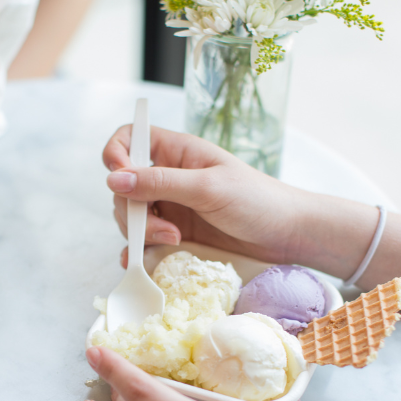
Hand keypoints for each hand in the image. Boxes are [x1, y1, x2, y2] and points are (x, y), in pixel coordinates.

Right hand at [102, 126, 308, 266]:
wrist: (286, 236)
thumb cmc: (256, 200)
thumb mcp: (207, 187)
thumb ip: (160, 182)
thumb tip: (114, 179)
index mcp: (176, 152)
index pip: (130, 138)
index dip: (116, 154)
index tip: (118, 178)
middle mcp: (168, 177)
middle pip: (124, 187)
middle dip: (135, 210)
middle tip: (165, 229)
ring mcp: (169, 206)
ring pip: (131, 216)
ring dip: (143, 233)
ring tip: (174, 241)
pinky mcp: (174, 233)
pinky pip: (143, 240)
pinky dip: (139, 250)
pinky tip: (140, 261)